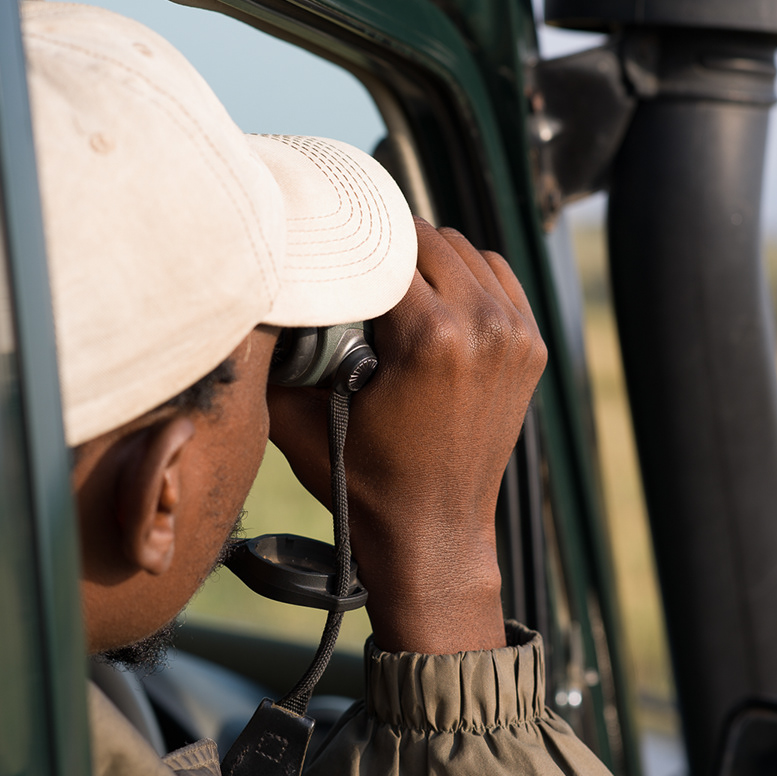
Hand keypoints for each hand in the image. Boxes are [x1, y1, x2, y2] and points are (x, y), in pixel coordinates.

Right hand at [268, 219, 546, 654]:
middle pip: (427, 240)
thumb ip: (271, 357)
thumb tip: (247, 305)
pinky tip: (431, 301)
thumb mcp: (299, 420)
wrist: (433, 536)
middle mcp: (484, 327)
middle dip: (384, 250)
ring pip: (464, 250)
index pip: (383, 247)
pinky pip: (497, 277)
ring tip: (388, 289)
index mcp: (433, 337)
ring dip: (425, 260)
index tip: (321, 246)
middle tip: (350, 273)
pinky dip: (465, 277)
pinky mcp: (529, 346)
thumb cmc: (366, 485)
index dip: (346, 244)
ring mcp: (515, 335)